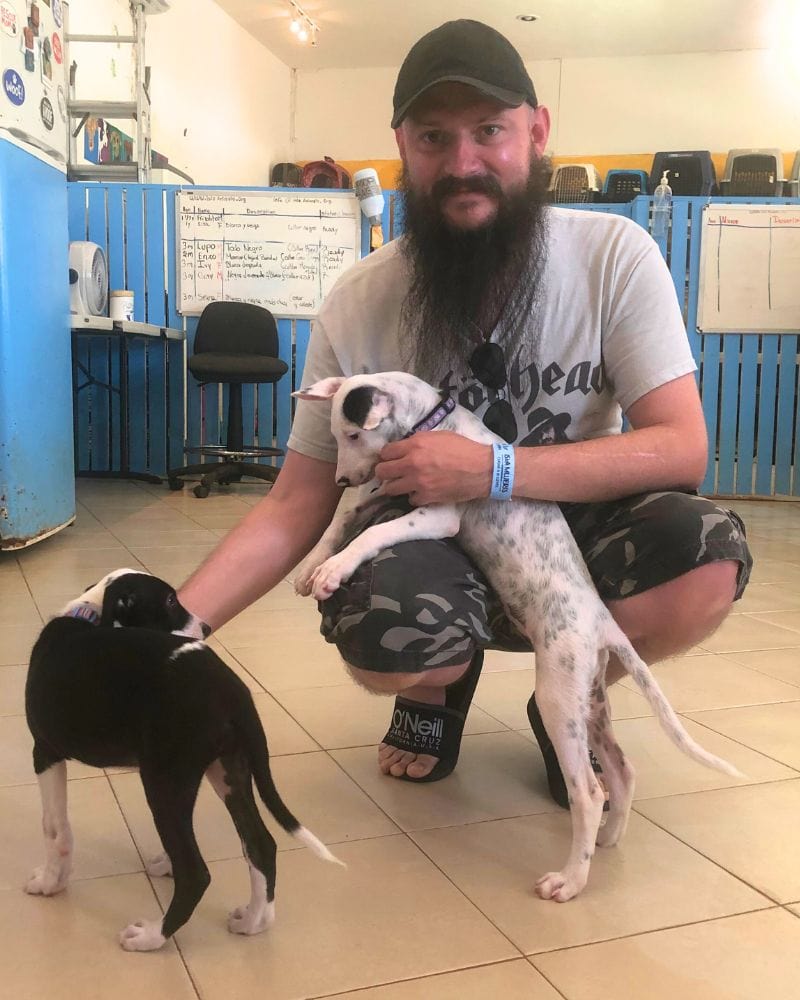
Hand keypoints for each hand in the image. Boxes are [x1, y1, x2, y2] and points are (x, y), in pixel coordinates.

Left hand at [374, 431, 492, 505]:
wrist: (482, 469)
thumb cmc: (464, 449)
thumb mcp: (439, 435)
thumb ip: (419, 440)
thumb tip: (405, 446)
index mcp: (415, 445)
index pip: (386, 452)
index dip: (386, 456)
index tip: (390, 459)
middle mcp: (412, 464)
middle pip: (382, 471)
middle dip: (384, 472)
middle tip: (391, 473)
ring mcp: (417, 482)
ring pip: (390, 489)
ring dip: (395, 486)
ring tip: (403, 484)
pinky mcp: (426, 497)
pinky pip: (410, 500)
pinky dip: (414, 496)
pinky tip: (421, 492)